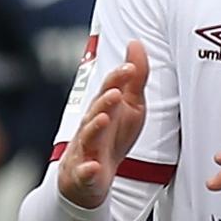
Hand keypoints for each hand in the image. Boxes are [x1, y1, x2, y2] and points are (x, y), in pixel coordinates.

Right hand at [58, 41, 147, 209]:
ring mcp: (85, 149)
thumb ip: (134, 78)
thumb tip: (136, 43)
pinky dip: (87, 170)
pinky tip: (93, 167)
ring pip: (88, 137)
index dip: (118, 79)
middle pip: (96, 110)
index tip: (130, 68)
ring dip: (95, 127)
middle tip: (116, 92)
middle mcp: (91, 125)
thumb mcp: (130, 106)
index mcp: (104, 108)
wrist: (91, 177)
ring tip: (104, 119)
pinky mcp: (84, 174)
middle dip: (105, 101)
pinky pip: (84, 172)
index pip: (108, 90)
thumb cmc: (112, 136)